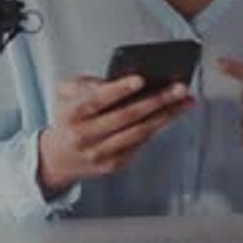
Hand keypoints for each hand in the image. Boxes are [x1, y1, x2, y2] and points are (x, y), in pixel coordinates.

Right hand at [38, 74, 192, 197]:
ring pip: (139, 132)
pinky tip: (171, 114)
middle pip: (126, 116)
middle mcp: (86, 136)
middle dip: (156, 100)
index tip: (141, 79)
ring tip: (184, 101)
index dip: (119, 89)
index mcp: (72, 114)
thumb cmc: (67, 117)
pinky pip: (140, 143)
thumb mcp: (65, 93)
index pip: (98, 100)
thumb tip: (118, 78)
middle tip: (179, 88)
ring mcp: (101, 153)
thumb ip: (86, 82)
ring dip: (165, 115)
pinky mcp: (114, 164)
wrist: (57, 158)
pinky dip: (157, 127)